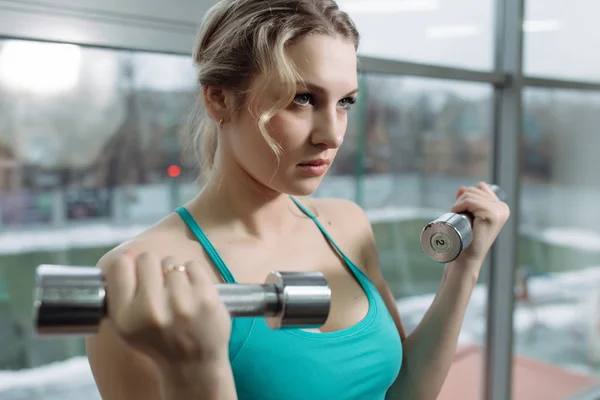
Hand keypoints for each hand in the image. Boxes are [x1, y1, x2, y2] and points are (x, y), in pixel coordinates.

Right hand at [102, 251, 231, 372]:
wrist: (193, 364)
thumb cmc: (158, 341)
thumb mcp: (127, 326)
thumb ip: (121, 291)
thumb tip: (127, 253)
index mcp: (126, 317)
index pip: (119, 266)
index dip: (128, 266)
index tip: (136, 275)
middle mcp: (151, 309)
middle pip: (147, 258)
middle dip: (153, 269)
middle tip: (160, 287)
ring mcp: (181, 303)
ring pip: (172, 261)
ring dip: (175, 273)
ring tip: (178, 295)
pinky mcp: (206, 297)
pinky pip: (193, 265)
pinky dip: (193, 275)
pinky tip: (192, 294)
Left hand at [450, 182, 509, 268]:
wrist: (467, 258)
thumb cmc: (467, 239)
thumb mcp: (469, 216)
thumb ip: (468, 201)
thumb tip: (462, 187)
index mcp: (501, 207)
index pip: (481, 187)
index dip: (466, 196)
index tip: (460, 209)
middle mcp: (502, 208)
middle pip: (474, 189)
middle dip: (461, 199)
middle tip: (456, 214)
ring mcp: (498, 211)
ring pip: (470, 194)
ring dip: (458, 203)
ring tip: (456, 215)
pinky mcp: (491, 214)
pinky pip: (470, 201)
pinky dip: (459, 205)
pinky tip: (457, 213)